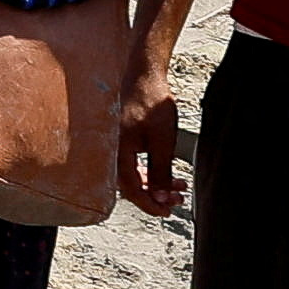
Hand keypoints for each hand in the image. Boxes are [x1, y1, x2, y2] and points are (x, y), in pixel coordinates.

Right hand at [119, 81, 186, 215]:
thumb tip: (162, 198)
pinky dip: (148, 171)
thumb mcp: (163, 142)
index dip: (150, 204)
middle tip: (176, 202)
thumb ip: (160, 172)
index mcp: (117, 154)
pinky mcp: (119, 141)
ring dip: (155, 184)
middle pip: (131, 186)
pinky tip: (164, 172)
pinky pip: (131, 164)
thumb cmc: (151, 103)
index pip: (131, 190)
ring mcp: (114, 147)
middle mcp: (111, 153)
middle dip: (156, 195)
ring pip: (132, 176)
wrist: (143, 76)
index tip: (167, 211)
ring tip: (177, 187)